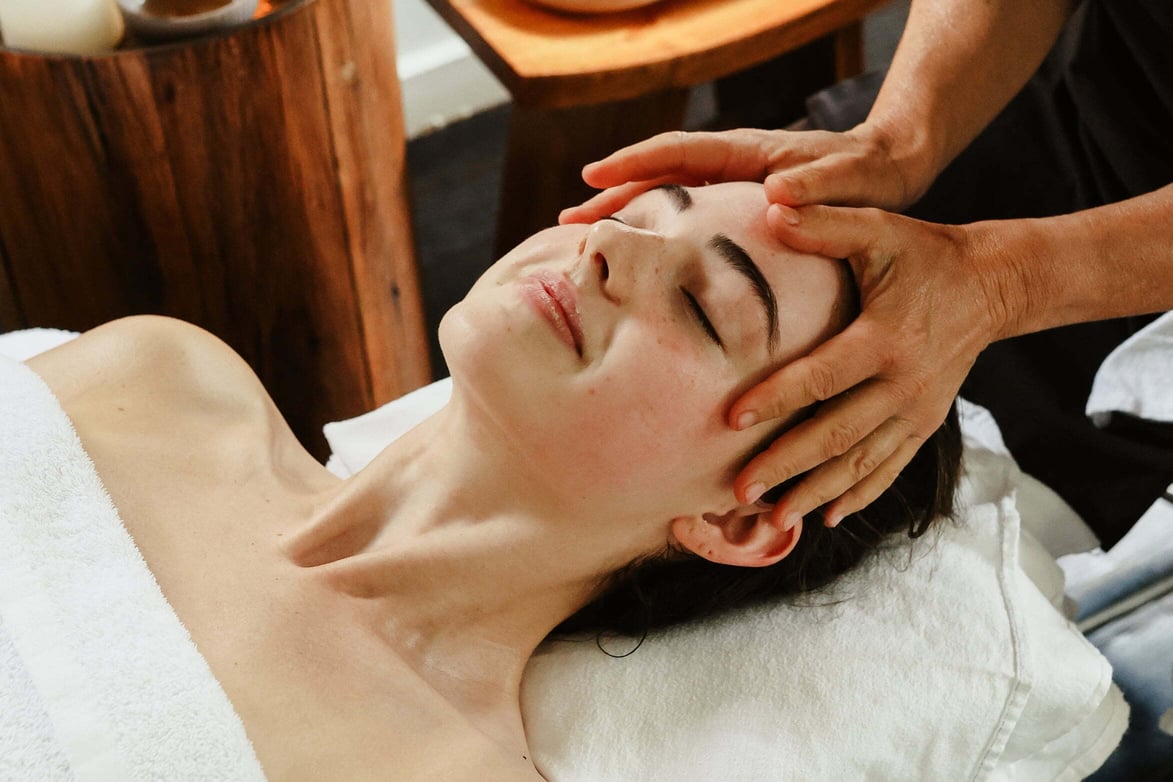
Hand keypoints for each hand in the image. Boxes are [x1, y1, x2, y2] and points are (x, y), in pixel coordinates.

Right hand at [558, 124, 920, 223]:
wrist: (889, 168)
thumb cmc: (870, 175)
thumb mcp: (851, 180)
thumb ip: (817, 187)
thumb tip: (774, 192)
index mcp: (748, 152)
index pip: (678, 151)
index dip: (634, 163)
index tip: (593, 178)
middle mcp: (731, 163)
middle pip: (658, 173)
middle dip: (612, 194)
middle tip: (566, 221)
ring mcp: (731, 183)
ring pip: (666, 192)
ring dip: (625, 211)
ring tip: (584, 236)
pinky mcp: (737, 203)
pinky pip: (685, 210)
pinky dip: (655, 226)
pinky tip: (640, 253)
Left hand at [733, 204, 1022, 528]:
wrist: (991, 285)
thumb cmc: (923, 254)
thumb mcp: (880, 232)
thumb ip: (826, 223)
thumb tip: (771, 204)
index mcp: (887, 338)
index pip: (823, 375)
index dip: (777, 396)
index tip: (732, 416)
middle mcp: (905, 384)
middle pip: (838, 434)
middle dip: (787, 465)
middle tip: (740, 490)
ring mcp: (917, 411)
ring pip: (861, 464)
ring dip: (816, 493)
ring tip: (772, 520)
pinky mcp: (924, 425)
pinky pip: (889, 469)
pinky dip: (857, 496)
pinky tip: (824, 518)